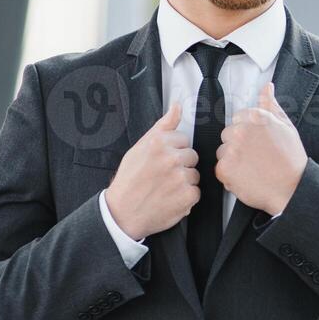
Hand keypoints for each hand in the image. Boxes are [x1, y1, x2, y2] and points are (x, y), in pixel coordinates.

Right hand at [104, 100, 200, 239]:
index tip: (160, 161)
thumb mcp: (140, 147)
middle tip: (162, 176)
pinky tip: (170, 198)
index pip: (183, 140)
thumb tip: (177, 106)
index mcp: (159, 143)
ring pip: (195, 174)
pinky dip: (185, 198)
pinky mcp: (188, 196)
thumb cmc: (129, 180)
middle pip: (192, 156)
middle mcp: (171, 158)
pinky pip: (196, 192)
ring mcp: (180, 178)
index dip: (173, 151)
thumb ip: (162, 126)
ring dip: (184, 182)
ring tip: (165, 188)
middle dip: (180, 165)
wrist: (122, 212)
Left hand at [214, 81, 305, 215]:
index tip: (258, 144)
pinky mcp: (224, 168)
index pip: (237, 119)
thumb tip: (267, 87)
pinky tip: (247, 177)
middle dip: (238, 146)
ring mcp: (231, 150)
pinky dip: (231, 176)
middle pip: (227, 135)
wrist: (292, 188)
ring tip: (253, 168)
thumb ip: (271, 105)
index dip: (248, 134)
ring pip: (222, 152)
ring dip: (233, 161)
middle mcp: (240, 131)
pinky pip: (220, 169)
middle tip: (256, 157)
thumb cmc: (291, 160)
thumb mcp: (286, 126)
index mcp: (255, 117)